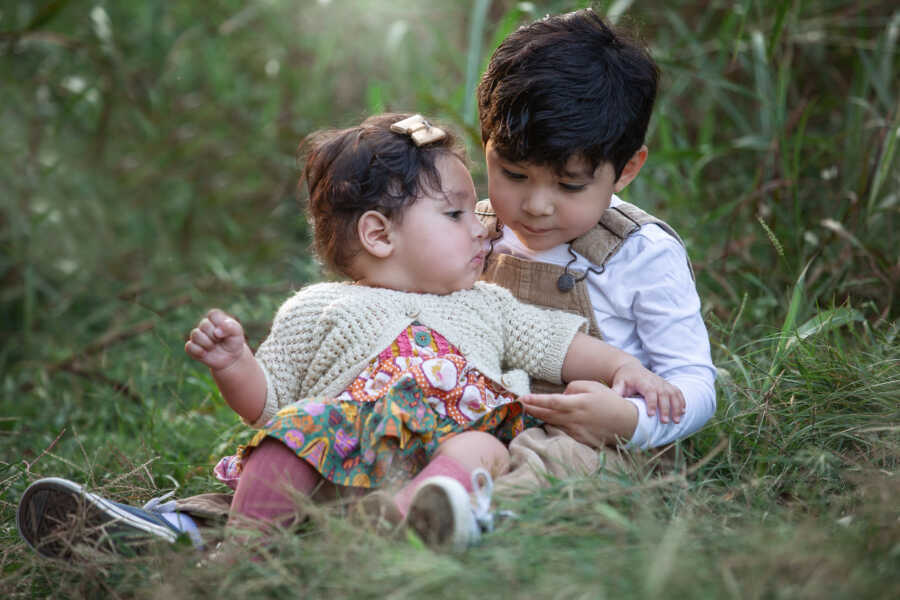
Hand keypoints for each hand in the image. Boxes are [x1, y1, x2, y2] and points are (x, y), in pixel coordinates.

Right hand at [184, 309, 246, 371]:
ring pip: (195, 334)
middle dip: (214, 336)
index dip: (219, 323)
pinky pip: (189, 347)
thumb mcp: (237, 333)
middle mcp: (204, 325)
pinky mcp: (192, 348)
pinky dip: (198, 351)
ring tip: (213, 347)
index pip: (213, 314)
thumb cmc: (234, 342)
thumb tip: (216, 332)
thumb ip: (231, 327)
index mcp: (215, 318)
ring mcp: (197, 336)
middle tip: (220, 341)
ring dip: (207, 343)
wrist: (231, 358)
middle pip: (204, 324)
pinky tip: (205, 354)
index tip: (225, 332)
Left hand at [518, 380, 638, 447]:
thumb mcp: (592, 386)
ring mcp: (577, 432)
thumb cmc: (609, 401)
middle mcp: (575, 419)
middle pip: (547, 414)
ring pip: (552, 424)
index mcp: (578, 404)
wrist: (627, 423)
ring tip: (529, 410)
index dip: (536, 400)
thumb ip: (573, 387)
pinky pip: (562, 432)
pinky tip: (546, 420)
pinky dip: (553, 426)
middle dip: (531, 409)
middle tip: (519, 404)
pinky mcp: (580, 440)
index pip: (552, 402)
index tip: (523, 398)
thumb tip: (560, 395)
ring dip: (540, 417)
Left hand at [610, 361, 684, 423]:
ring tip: (676, 421)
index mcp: (643, 381)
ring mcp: (663, 382)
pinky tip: (682, 412)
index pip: (649, 391)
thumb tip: (611, 402)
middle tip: (664, 422)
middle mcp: (655, 381)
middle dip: (665, 408)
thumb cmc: (624, 378)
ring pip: (673, 394)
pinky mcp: (667, 385)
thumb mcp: (618, 383)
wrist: (631, 368)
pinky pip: (677, 392)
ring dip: (676, 407)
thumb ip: (617, 391)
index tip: (650, 415)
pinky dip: (681, 402)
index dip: (651, 403)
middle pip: (663, 394)